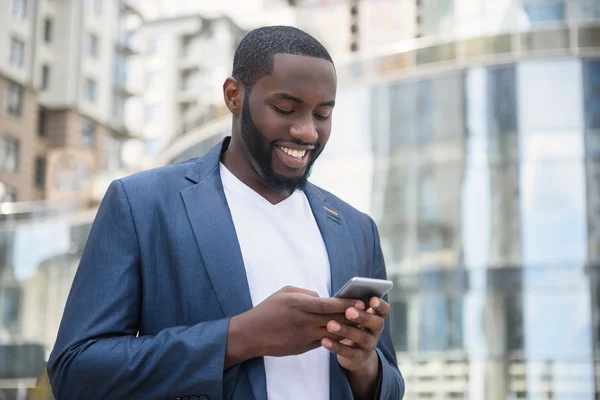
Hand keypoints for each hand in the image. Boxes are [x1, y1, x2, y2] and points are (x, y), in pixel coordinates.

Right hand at [230, 286, 363, 359]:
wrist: (252, 334)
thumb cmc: (268, 309)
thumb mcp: (285, 293)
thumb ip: (306, 293)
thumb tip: (323, 297)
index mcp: (300, 304)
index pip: (330, 304)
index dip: (347, 304)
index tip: (361, 302)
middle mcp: (305, 321)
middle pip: (335, 319)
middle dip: (352, 316)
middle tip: (367, 313)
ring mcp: (304, 336)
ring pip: (333, 333)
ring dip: (347, 329)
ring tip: (359, 324)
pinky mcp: (303, 347)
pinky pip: (324, 341)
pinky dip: (335, 338)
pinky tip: (343, 334)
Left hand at [321, 297, 389, 373]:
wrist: (356, 356)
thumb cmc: (352, 327)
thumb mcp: (355, 318)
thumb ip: (352, 307)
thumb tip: (340, 297)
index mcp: (376, 317)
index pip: (384, 310)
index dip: (380, 305)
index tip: (372, 300)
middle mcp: (376, 332)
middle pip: (376, 323)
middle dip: (362, 317)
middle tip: (349, 311)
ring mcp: (369, 346)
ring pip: (362, 338)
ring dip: (346, 331)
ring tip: (331, 325)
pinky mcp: (359, 358)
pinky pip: (349, 353)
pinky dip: (336, 346)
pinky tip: (325, 340)